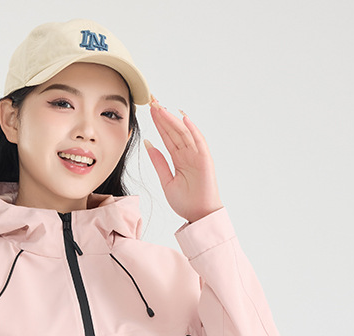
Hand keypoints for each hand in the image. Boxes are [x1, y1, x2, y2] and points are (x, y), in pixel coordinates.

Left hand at [144, 95, 222, 223]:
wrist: (198, 215)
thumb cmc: (186, 202)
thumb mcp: (166, 181)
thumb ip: (159, 163)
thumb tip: (148, 144)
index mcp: (179, 159)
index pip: (167, 136)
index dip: (158, 123)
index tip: (148, 110)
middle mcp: (188, 154)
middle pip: (174, 131)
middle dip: (163, 116)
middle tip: (152, 101)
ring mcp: (197, 156)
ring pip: (183, 133)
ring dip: (172, 119)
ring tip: (161, 107)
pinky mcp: (205, 160)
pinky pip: (199, 141)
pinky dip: (192, 129)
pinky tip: (183, 118)